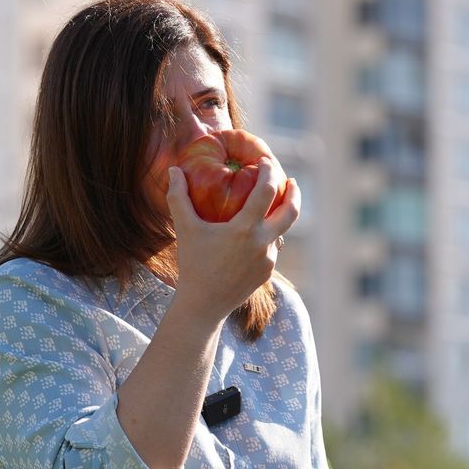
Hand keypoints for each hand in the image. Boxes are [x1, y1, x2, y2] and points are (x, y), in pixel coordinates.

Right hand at [165, 159, 299, 323]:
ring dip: (279, 217)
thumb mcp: (184, 229)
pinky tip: (257, 233)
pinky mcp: (267, 273)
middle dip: (294, 194)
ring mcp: (268, 260)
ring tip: (274, 205)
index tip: (267, 162)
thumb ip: (178, 197)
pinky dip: (267, 237)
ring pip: (280, 232)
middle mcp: (262, 244)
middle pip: (290, 213)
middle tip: (292, 181)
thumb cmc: (192, 264)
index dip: (269, 173)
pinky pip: (271, 249)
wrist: (203, 306)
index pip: (266, 192)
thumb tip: (174, 170)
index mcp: (244, 229)